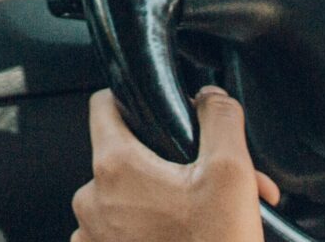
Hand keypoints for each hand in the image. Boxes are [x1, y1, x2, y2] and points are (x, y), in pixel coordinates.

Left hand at [73, 88, 275, 241]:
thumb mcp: (232, 171)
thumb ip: (219, 117)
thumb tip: (209, 96)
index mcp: (115, 168)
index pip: (103, 107)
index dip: (130, 100)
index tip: (149, 109)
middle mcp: (92, 201)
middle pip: (126, 159)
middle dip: (170, 167)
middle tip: (208, 185)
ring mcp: (93, 238)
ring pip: (127, 200)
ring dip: (164, 203)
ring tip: (204, 218)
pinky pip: (120, 234)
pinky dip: (152, 232)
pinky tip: (189, 237)